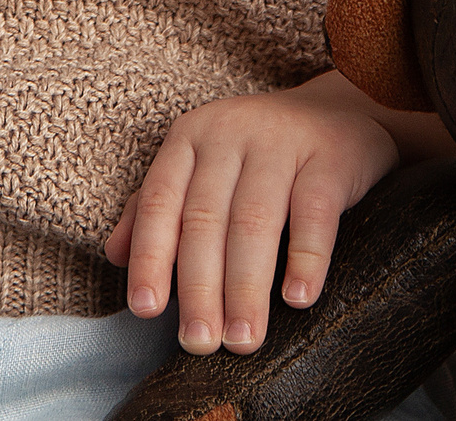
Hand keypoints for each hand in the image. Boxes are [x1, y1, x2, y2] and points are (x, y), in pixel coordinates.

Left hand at [102, 72, 400, 355]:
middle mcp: (230, 134)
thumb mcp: (202, 167)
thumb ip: (157, 206)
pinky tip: (297, 299)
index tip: (146, 310)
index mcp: (190, 138)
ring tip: (243, 338)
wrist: (340, 112)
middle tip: (199, 343)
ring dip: (246, 288)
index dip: (151, 257)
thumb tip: (115, 256)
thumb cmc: (257, 154)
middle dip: (200, 288)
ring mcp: (282, 142)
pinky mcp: (330, 158)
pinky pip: (315, 212)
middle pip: (206, 219)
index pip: (159, 202)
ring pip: (255, 221)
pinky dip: (305, 258)